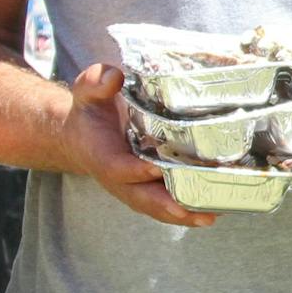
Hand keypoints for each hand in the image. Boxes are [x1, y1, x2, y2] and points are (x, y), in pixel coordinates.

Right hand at [58, 63, 215, 227]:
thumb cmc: (89, 112)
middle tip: (192, 209)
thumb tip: (114, 76)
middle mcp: (118, 178)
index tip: (156, 169)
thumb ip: (96, 82)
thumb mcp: (87, 91)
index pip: (118, 167)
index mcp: (102, 155)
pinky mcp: (144, 190)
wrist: (80, 136)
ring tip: (210, 215)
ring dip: (182, 214)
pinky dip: (185, 211)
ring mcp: (132, 188)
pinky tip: (211, 211)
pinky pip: (164, 205)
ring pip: (156, 206)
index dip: (136, 170)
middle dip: (166, 204)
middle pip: (142, 197)